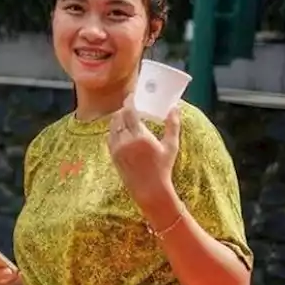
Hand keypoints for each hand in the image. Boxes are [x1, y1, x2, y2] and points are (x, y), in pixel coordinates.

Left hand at [108, 94, 180, 212]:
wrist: (149, 189)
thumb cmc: (163, 167)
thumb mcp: (171, 146)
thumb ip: (172, 125)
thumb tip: (175, 108)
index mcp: (140, 137)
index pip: (129, 112)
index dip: (129, 101)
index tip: (132, 95)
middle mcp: (126, 141)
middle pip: (119, 117)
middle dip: (124, 109)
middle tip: (131, 106)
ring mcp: (117, 148)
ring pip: (112, 126)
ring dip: (118, 119)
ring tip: (127, 117)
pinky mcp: (112, 155)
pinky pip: (109, 137)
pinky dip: (114, 130)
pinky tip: (122, 130)